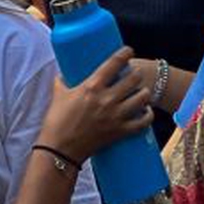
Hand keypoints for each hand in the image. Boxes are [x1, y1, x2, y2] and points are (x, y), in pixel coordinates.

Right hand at [38, 47, 152, 162]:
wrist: (58, 151)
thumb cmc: (56, 123)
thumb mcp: (58, 97)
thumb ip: (61, 83)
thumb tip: (61, 75)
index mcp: (92, 87)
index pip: (115, 62)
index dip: (125, 53)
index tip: (128, 51)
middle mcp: (107, 99)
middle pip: (135, 78)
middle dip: (137, 74)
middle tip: (134, 75)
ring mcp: (115, 116)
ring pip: (143, 97)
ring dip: (144, 93)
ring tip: (141, 92)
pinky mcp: (120, 131)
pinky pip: (143, 121)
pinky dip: (147, 115)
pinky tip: (146, 111)